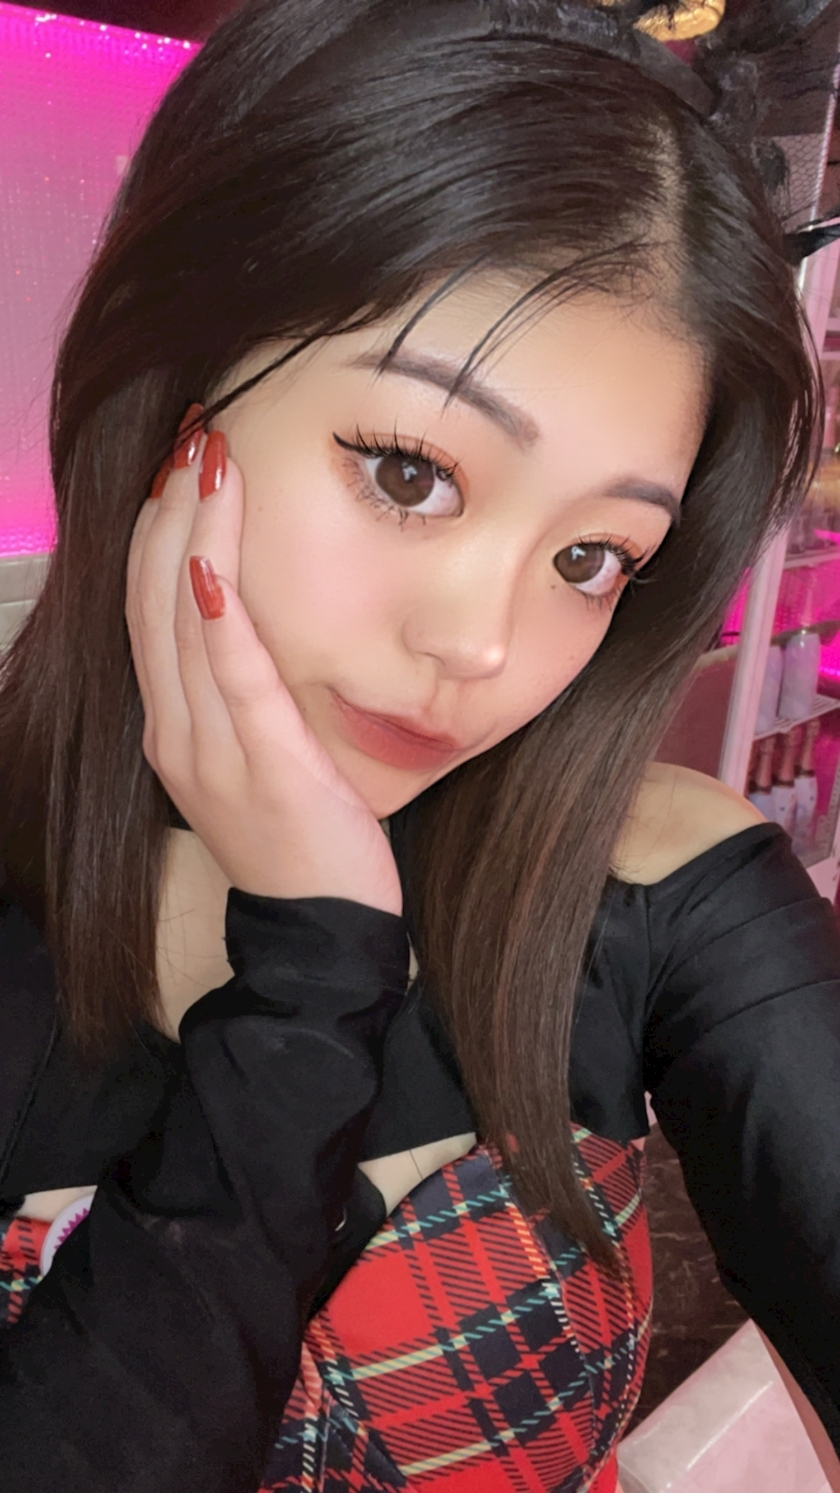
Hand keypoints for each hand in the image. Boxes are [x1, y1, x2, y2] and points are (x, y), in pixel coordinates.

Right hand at [126, 414, 402, 915]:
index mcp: (173, 729)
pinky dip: (218, 615)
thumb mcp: (259, 758)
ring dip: (192, 535)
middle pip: (152, 603)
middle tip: (192, 436)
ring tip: (207, 462)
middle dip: (168, 512)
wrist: (320, 928)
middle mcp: (175, 734)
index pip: (148, 613)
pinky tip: (215, 558)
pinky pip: (233, 676)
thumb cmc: (301, 838)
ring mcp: (209, 752)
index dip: (157, 534)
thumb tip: (256, 628)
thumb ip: (245, 697)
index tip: (181, 467)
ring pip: (182, 624)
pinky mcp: (261, 765)